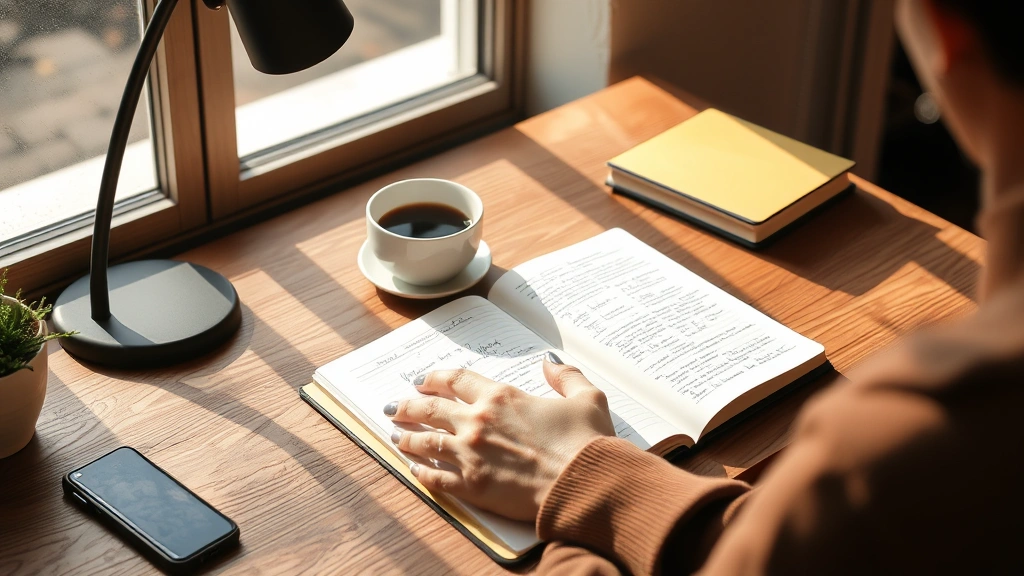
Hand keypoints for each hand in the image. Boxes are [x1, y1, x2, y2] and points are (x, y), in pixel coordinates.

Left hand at [383, 352, 614, 521]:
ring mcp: (470, 455)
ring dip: (407, 438)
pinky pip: (435, 478)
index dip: (434, 378)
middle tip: (396, 407)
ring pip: (425, 443)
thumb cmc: (587, 442)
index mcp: (501, 397)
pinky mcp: (471, 487)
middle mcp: (478, 422)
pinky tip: (413, 470)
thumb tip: (550, 362)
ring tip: (396, 435)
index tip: (422, 381)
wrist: (583, 483)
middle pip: (430, 409)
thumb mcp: (587, 397)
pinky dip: (420, 473)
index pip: (455, 380)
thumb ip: (566, 376)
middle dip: (408, 407)